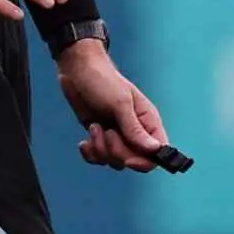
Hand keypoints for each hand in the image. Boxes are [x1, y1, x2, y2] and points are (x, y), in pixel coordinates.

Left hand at [57, 39, 173, 171]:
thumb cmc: (103, 80)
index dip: (144, 162)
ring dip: (100, 149)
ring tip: (94, 127)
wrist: (77, 71)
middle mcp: (135, 132)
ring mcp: (117, 136)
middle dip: (116, 151)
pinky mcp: (100, 138)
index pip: (156, 154)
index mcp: (147, 122)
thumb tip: (155, 149)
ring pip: (114, 161)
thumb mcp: (120, 103)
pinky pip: (98, 158)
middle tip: (106, 131)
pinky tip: (84, 141)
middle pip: (133, 160)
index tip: (128, 159)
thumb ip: (135, 129)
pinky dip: (90, 153)